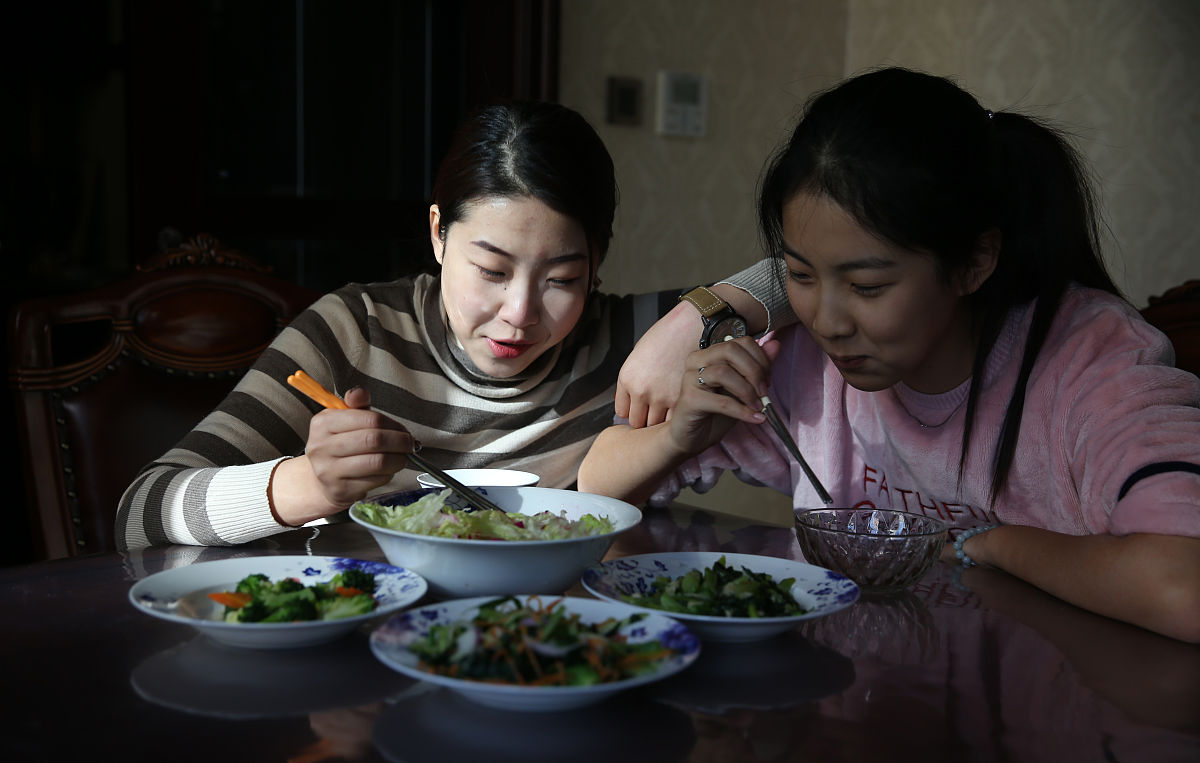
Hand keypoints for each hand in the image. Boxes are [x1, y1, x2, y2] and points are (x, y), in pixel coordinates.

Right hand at [272, 387, 416, 523]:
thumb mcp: (345, 419)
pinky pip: (376, 480)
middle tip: (409, 443)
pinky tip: (388, 470)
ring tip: (403, 456)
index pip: (369, 419)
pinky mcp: (341, 490)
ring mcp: (329, 471)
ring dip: (399, 459)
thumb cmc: (340, 444)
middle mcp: (322, 447)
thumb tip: (361, 392)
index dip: (393, 425)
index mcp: (323, 423)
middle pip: (375, 441)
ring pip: (378, 462)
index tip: (402, 429)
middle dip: (400, 442)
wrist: (322, 479)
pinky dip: (389, 474)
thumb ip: (356, 405)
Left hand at [616, 301, 699, 427]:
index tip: (641, 410)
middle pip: (638, 422)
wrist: (692, 325)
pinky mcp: (682, 400)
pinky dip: (678, 419)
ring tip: (671, 414)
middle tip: (657, 415)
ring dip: (662, 422)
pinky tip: (683, 410)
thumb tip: (627, 400)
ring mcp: (662, 397)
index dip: (633, 412)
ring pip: (655, 426)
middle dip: (646, 420)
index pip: (622, 411)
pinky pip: (674, 422)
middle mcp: (641, 390)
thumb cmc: (667, 336)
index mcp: (627, 378)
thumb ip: (632, 379)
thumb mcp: (639, 354)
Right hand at [666, 337, 779, 455]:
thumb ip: (757, 366)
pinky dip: (742, 410)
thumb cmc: (716, 412)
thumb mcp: (742, 388)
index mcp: (711, 353)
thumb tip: (775, 345)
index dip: (760, 359)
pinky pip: (722, 401)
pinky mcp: (689, 399)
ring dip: (747, 391)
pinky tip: (755, 418)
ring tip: (758, 406)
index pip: (741, 342)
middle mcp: (697, 360)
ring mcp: (690, 378)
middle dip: (754, 371)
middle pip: (730, 350)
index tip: (768, 380)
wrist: (692, 437)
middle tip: (764, 392)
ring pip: (724, 372)